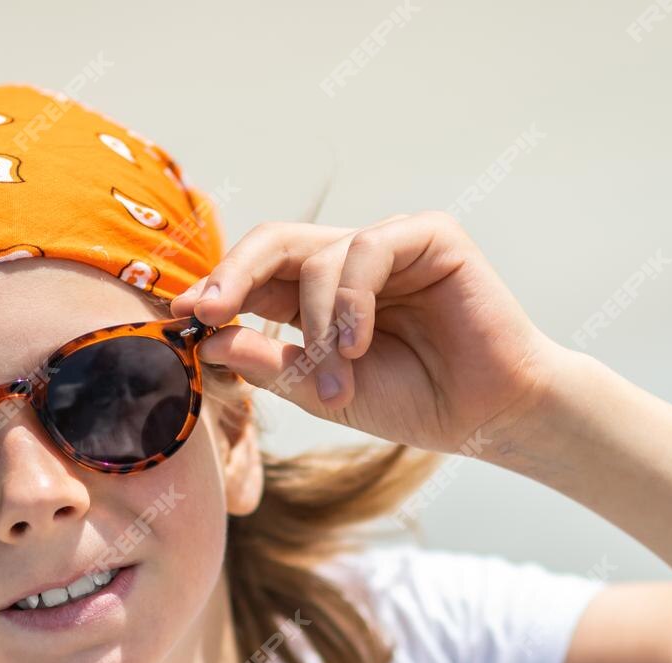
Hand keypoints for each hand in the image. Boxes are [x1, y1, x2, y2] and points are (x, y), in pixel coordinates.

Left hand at [168, 211, 564, 456]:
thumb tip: (212, 334)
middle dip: (232, 275)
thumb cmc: (415, 402)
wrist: (488, 416)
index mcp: (317, 296)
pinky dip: (352, 298)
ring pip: (318, 257)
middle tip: (207, 310)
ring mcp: (389, 245)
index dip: (216, 291)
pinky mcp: (430, 236)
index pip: (255, 277)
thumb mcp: (324, 391)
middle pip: (273, 244)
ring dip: (317, 325)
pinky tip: (360, 343)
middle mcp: (349, 263)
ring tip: (337, 380)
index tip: (183, 318)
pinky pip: (368, 247)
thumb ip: (272, 362)